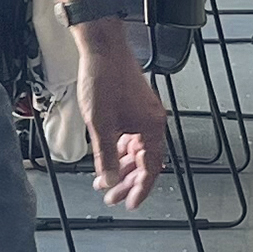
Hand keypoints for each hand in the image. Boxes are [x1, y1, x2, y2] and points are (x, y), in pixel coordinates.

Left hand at [74, 36, 166, 208]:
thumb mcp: (101, 124)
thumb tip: (109, 179)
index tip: (130, 203)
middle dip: (127, 181)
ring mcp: (143, 115)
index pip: (150, 168)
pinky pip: (131, 138)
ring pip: (135, 151)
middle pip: (143, 162)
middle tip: (112, 196)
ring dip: (121, 167)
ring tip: (104, 181)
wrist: (102, 48)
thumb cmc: (104, 78)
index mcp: (151, 127)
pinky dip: (119, 150)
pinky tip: (107, 157)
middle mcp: (152, 122)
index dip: (140, 189)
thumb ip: (105, 155)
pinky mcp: (134, 108)